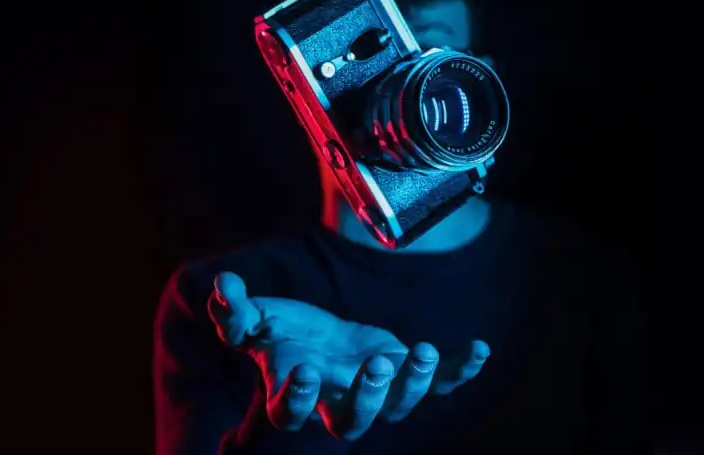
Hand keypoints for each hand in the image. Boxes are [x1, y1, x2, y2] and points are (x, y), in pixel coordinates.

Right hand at [209, 271, 489, 440]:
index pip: (288, 412)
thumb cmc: (280, 333)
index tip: (303, 369)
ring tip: (425, 352)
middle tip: (378, 364)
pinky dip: (459, 371)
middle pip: (352, 421)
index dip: (294, 398)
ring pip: (396, 406)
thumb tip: (223, 282)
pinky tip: (480, 351)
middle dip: (368, 397)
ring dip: (413, 383)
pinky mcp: (403, 376)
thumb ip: (236, 309)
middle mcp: (336, 401)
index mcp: (294, 391)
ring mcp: (375, 393)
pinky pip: (437, 385)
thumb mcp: (254, 319)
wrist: (316, 342)